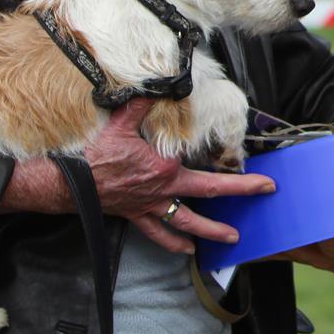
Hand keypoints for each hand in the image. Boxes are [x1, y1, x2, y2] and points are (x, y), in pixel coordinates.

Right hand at [0, 99, 274, 255]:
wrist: (68, 183)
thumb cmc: (95, 154)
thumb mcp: (121, 123)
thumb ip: (142, 103)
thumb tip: (159, 82)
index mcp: (166, 169)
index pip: (210, 174)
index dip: (239, 178)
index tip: (265, 180)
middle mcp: (163, 191)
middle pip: (208, 196)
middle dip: (239, 196)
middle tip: (263, 196)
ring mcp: (151, 207)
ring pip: (187, 223)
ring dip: (210, 231)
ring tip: (231, 239)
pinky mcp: (136, 216)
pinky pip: (158, 234)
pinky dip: (174, 243)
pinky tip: (187, 252)